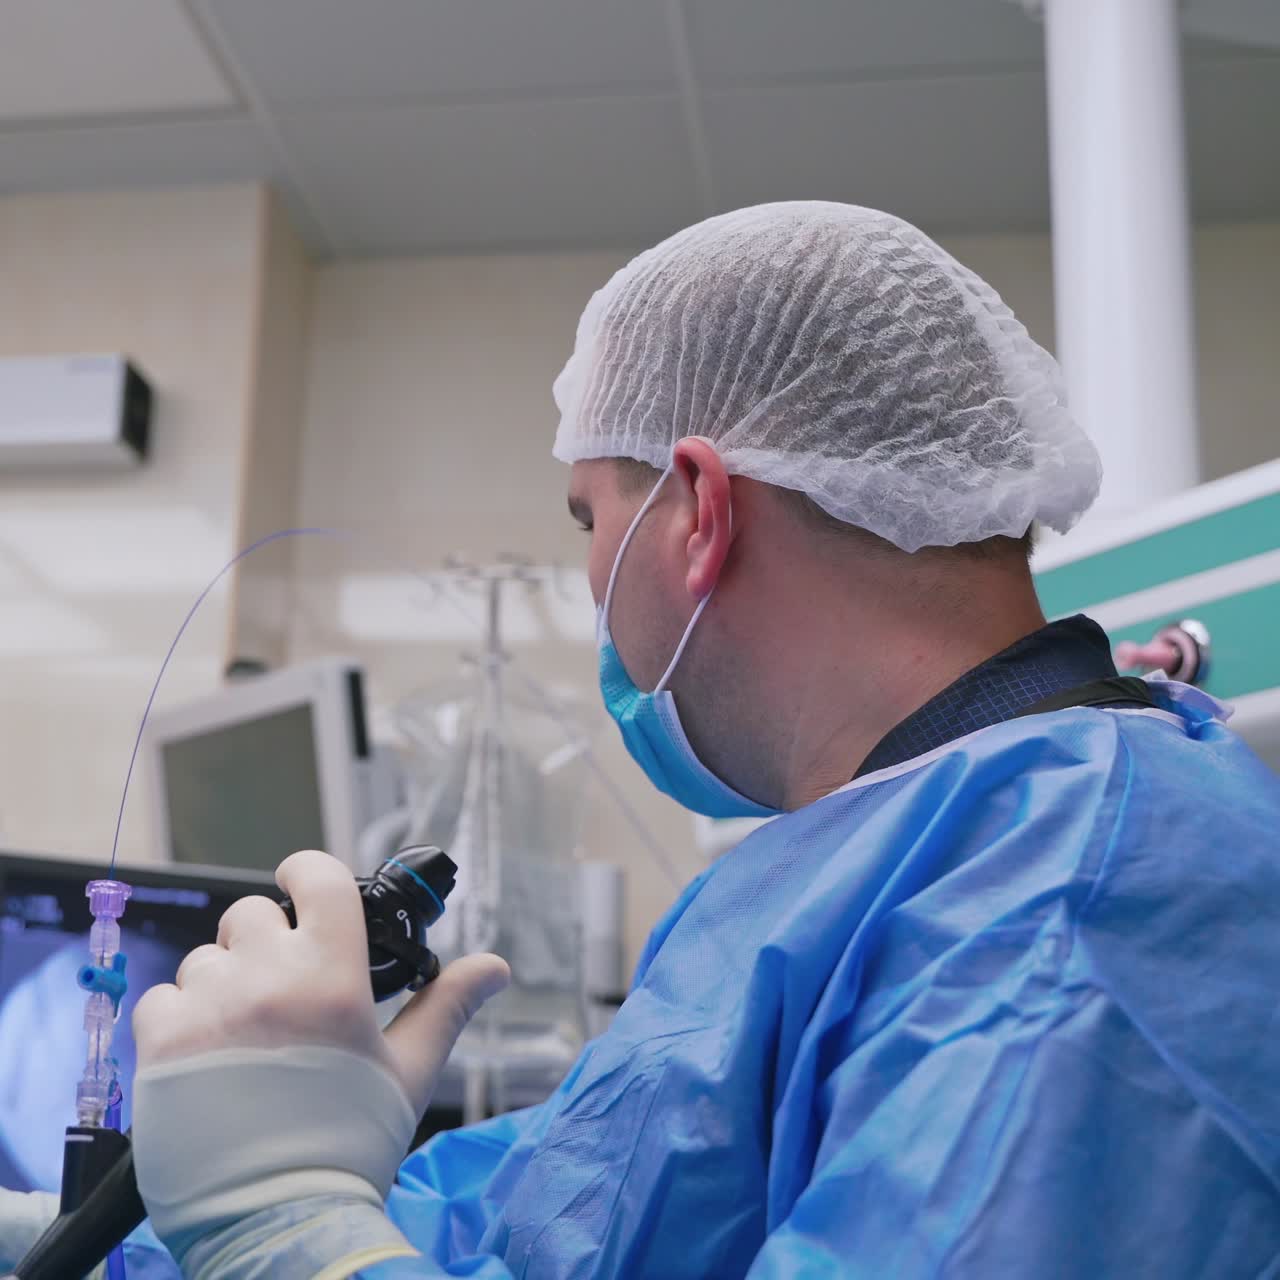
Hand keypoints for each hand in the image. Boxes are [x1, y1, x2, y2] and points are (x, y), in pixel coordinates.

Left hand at [135, 849, 508, 1114]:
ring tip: (243, 1037)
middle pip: (251, 914)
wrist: (278, 1217)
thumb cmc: (350, 1143)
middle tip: (279, 987)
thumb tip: (495, 967)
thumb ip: (447, 1006)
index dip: (308, 872)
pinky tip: (205, 1058)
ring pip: (205, 958)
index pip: (317, 879)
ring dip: (222, 982)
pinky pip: (162, 998)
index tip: (305, 885)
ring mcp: (210, 1008)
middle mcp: (268, 979)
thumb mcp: (408, 1070)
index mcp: (333, 977)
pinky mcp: (162, 1042)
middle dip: (264, 939)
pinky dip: (179, 1019)